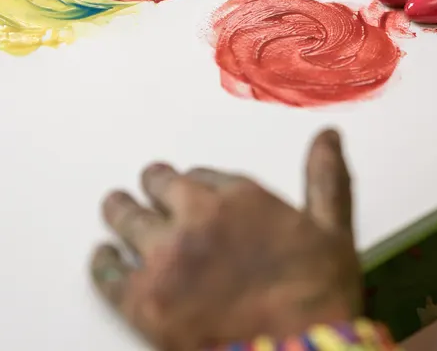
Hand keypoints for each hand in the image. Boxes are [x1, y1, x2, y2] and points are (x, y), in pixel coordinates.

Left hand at [90, 130, 360, 349]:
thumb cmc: (319, 295)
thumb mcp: (333, 230)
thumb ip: (326, 178)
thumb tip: (328, 135)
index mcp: (240, 198)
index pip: (202, 176)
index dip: (195, 183)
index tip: (191, 188)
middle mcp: (197, 218)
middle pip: (158, 188)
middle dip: (153, 186)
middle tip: (146, 187)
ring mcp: (165, 259)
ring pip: (127, 221)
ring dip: (120, 211)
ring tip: (114, 207)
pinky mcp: (142, 301)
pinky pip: (109, 275)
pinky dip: (103, 264)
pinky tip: (103, 258)